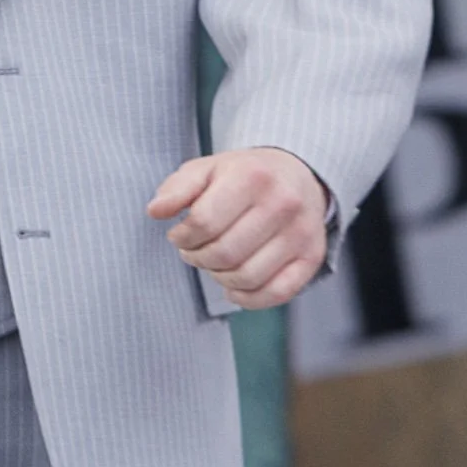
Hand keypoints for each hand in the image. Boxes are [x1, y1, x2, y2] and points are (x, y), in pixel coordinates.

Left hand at [147, 148, 328, 308]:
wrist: (297, 174)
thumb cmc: (244, 174)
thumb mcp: (208, 168)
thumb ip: (178, 187)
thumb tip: (155, 211)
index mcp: (252, 176)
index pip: (204, 221)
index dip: (182, 236)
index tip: (178, 235)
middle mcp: (282, 204)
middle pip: (225, 253)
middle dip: (197, 258)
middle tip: (191, 251)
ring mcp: (301, 233)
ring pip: (248, 276)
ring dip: (219, 278)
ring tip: (211, 263)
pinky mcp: (312, 257)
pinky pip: (277, 293)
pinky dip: (248, 299)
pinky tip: (233, 287)